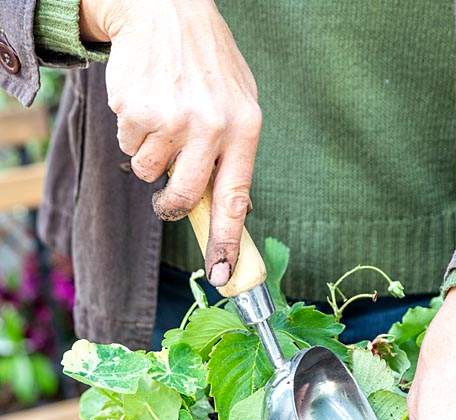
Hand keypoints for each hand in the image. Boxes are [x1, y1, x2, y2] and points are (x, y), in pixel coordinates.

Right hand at [80, 0, 261, 286]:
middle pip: (183, 197)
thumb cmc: (205, 64)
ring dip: (149, 155)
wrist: (165, 9)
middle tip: (166, 199)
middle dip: (170, 204)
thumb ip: (233, 154)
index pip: (235, 199)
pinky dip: (132, 132)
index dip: (226, 242)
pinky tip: (146, 102)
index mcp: (245, 127)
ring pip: (149, 172)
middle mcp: (211, 125)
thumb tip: (230, 209)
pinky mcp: (137, 111)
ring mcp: (172, 118)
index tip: (221, 275)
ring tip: (161, 116)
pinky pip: (128, 146)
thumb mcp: (238, 102)